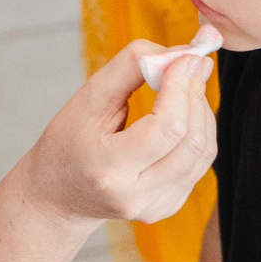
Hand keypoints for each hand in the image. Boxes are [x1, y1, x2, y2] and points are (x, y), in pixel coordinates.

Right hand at [18, 41, 215, 226]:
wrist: (58, 195)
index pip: (166, 128)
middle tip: (192, 64)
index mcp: (109, 169)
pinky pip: (200, 164)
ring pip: (203, 152)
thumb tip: (180, 54)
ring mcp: (154, 206)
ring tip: (187, 85)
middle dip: (197, 94)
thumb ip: (131, 68)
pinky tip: (183, 114)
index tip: (187, 58)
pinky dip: (198, 131)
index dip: (182, 88)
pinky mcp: (167, 207)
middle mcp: (135, 195)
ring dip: (202, 110)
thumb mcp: (87, 99)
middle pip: (191, 141)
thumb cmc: (67, 144)